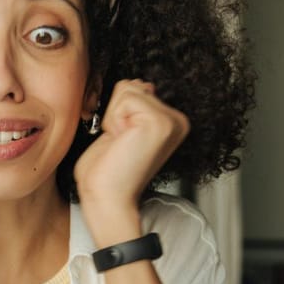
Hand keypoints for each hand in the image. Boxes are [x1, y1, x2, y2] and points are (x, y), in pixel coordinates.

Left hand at [73, 80, 189, 217]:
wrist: (107, 198)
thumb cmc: (108, 171)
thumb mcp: (121, 129)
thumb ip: (133, 106)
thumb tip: (142, 85)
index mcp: (171, 122)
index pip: (136, 89)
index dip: (118, 114)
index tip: (123, 142)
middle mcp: (177, 121)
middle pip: (132, 86)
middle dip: (115, 113)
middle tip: (121, 143)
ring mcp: (171, 120)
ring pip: (128, 89)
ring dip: (114, 117)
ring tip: (122, 143)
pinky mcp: (159, 122)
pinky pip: (124, 99)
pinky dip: (114, 120)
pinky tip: (122, 142)